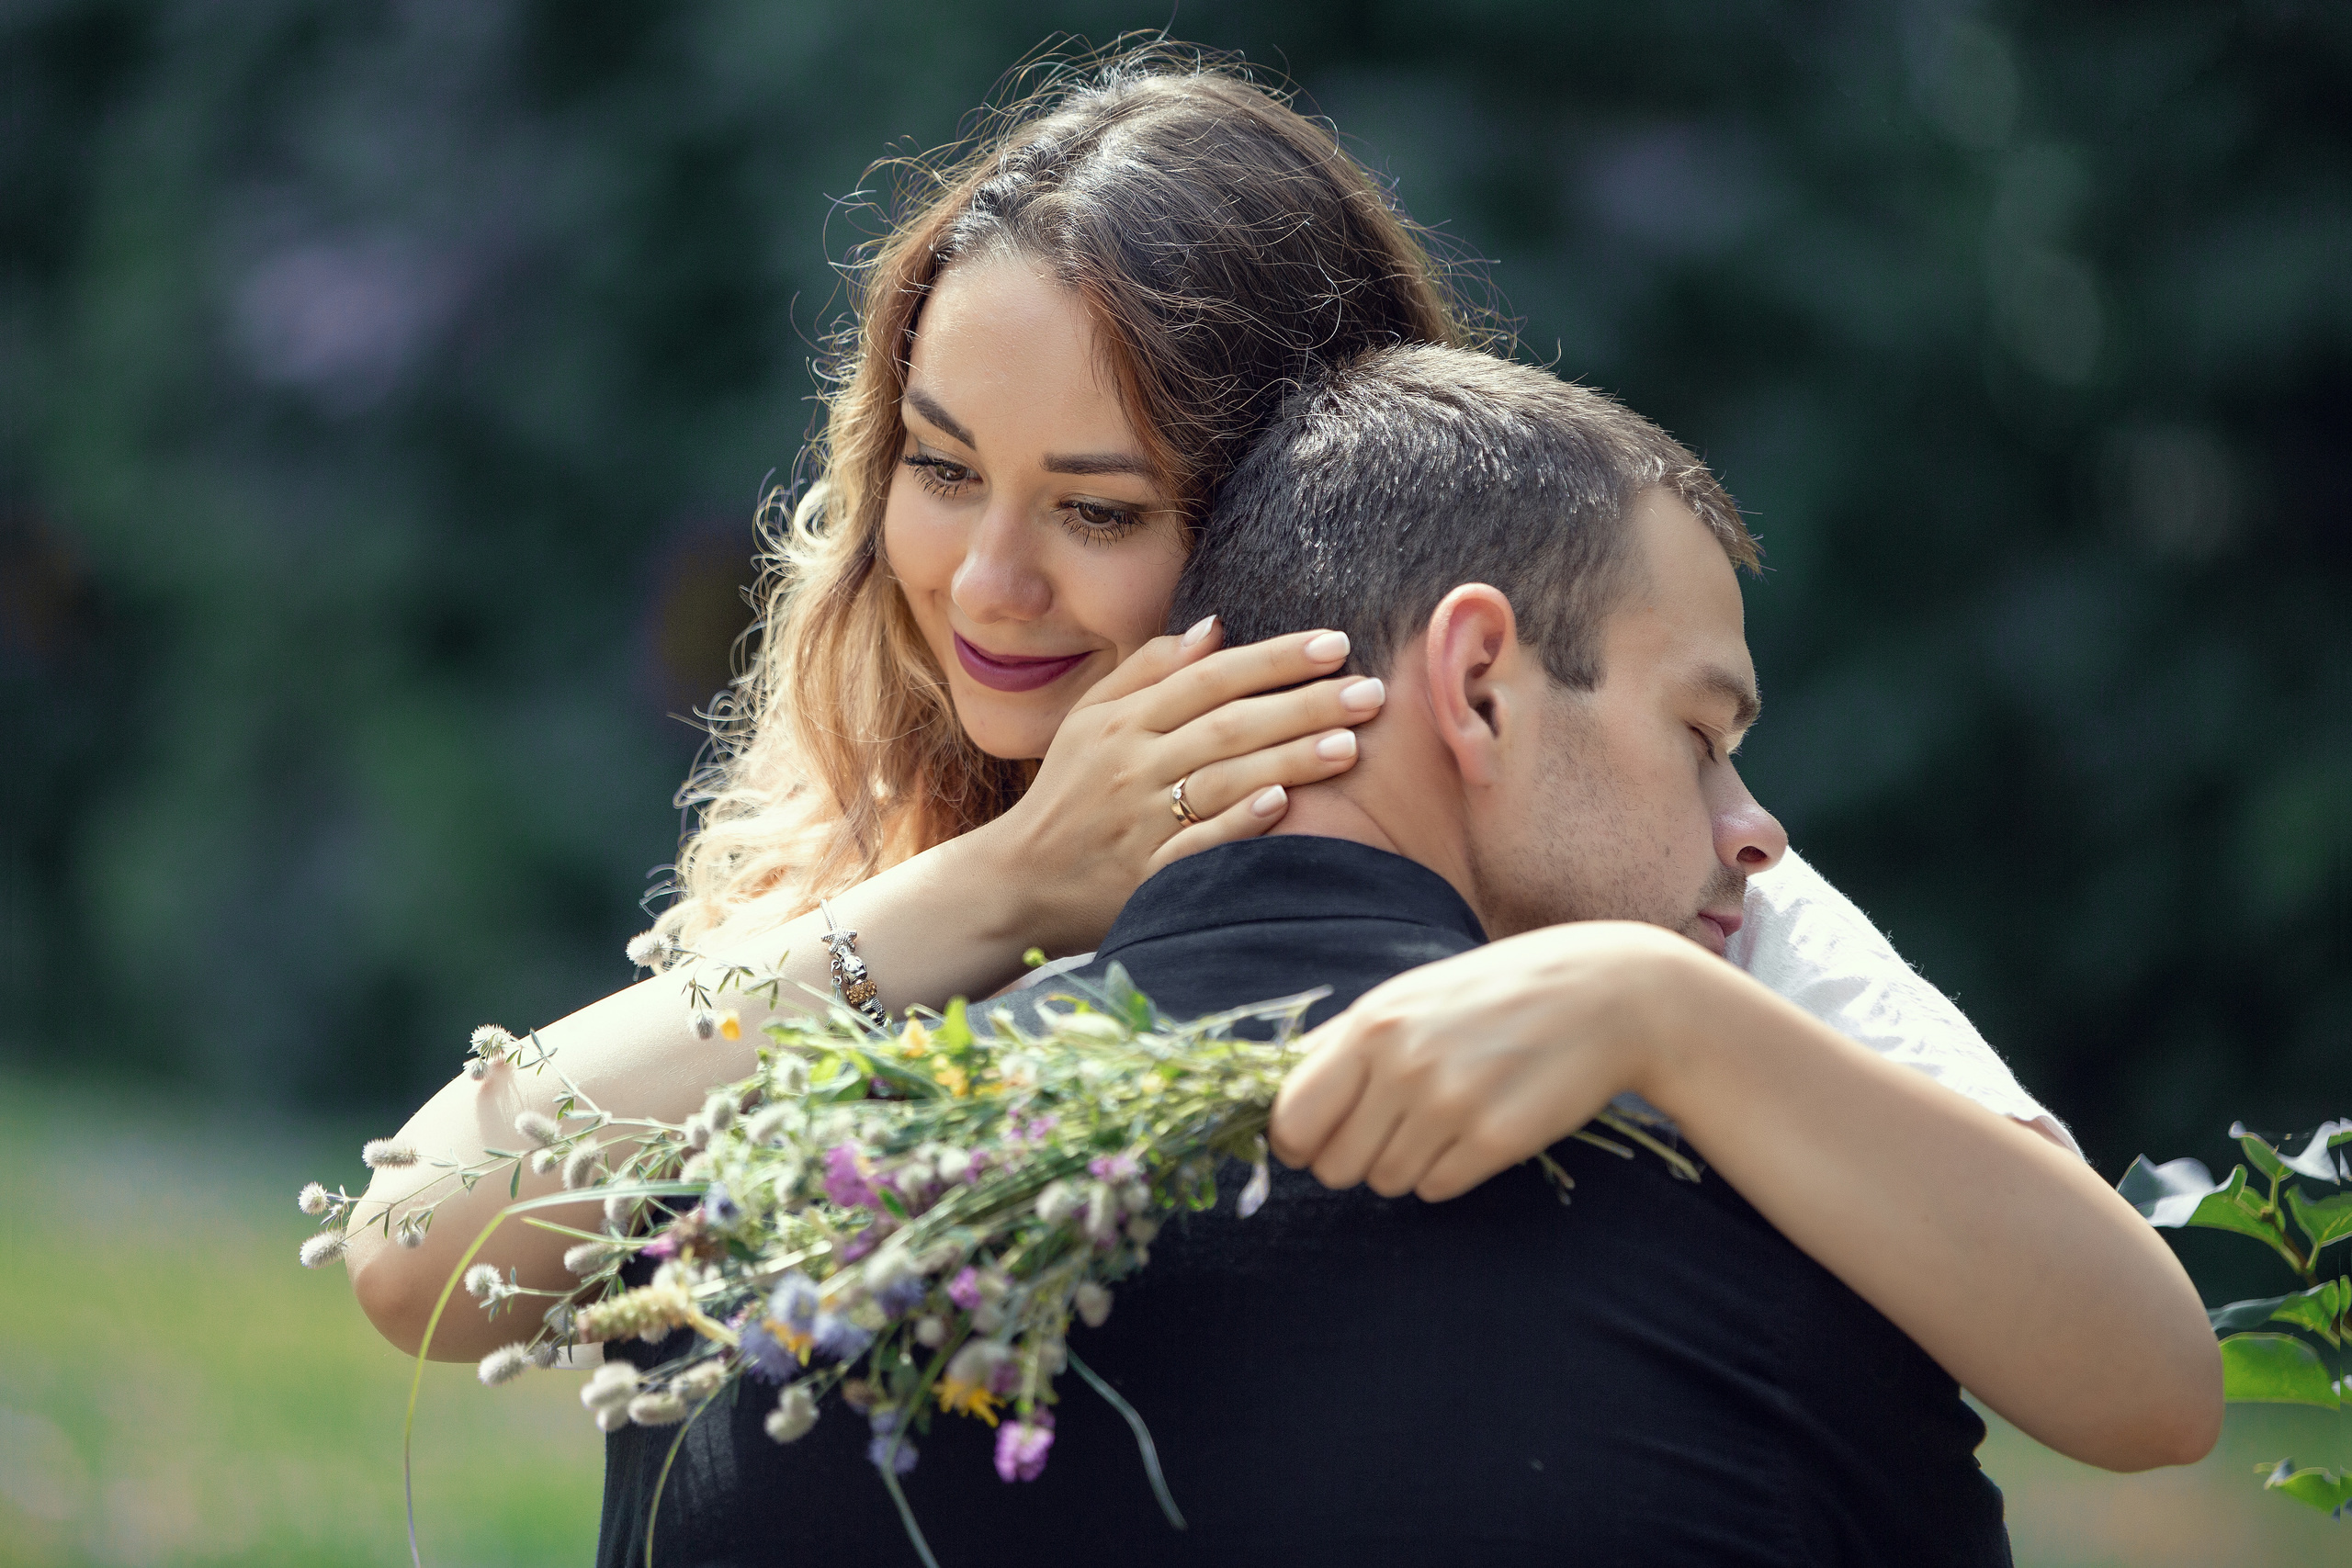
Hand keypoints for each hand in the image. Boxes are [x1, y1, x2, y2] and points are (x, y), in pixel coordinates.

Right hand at [977, 619, 1387, 952]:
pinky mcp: (1145, 875)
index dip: (1274, 658)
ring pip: (1222, 781)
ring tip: (1350, 743)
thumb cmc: (1068, 793)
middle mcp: (1133, 766)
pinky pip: (1197, 847)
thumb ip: (1148, 671)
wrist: (1018, 881)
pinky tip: (1283, 806)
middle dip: (1304, 704)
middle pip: (1229, 724)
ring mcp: (1140, 822)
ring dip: (1288, 760)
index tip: (1336, 644)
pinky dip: (1237, 825)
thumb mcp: (1089, 720)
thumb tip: (1214, 627)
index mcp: (1123, 722)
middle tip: (1370, 692)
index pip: (1211, 678)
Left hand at [1269, 921, 1702, 1200]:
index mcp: (1372, 1025)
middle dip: (1351, 1159)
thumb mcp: (1409, 996)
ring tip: (1442, 1119)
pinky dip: (1446, 1173)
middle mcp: (1403, 1065)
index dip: (1295, 1141)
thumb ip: (1341, 1041)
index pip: (1291, 1118)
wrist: (1605, 993)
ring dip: (1404, 1164)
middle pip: (1333, 1166)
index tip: (1314, 1139)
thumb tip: (1273, 1084)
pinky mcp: (1497, 1140)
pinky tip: (1475, 1131)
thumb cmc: (1495, 993)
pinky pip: (1435, 1190)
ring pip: (1385, 1182)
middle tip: (1389, 1130)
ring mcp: (1451, 1105)